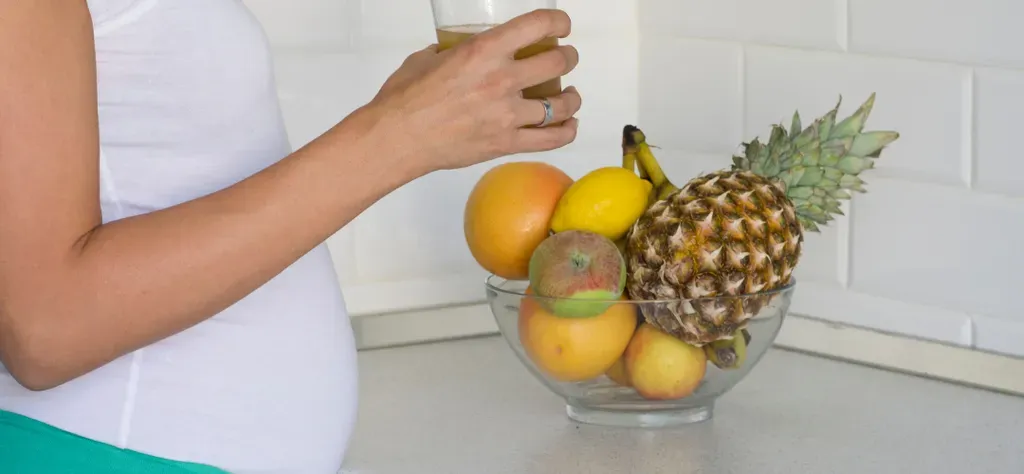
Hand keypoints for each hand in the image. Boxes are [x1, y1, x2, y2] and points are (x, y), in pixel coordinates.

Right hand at [363, 9, 581, 173]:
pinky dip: (566, 131)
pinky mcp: (506, 143)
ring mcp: (507, 115)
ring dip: (572, 97)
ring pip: (560, 105)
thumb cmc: (405, 97)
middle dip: (568, 57)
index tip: (561, 26)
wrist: (397, 138)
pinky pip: (550, 139)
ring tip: (571, 95)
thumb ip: (452, 52)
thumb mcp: (428, 58)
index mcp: (484, 51)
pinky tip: (569, 125)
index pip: (537, 25)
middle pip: (558, 63)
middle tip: (565, 58)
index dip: (558, 22)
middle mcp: (502, 80)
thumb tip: (460, 52)